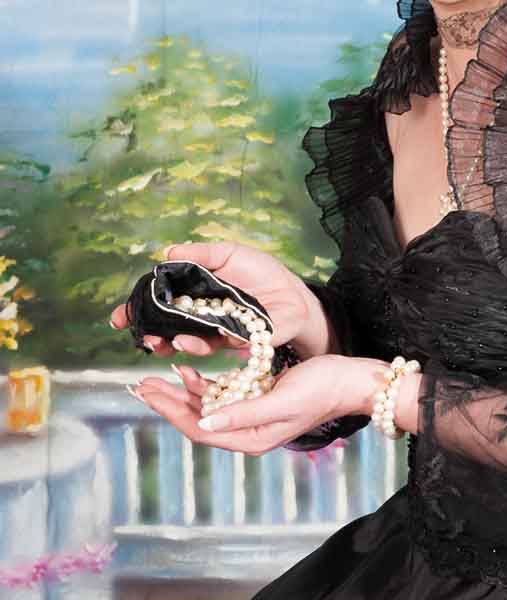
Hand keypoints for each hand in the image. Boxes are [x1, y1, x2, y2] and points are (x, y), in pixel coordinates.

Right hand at [109, 241, 333, 360]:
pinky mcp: (242, 343)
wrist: (296, 293)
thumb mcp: (230, 254)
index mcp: (196, 297)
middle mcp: (203, 319)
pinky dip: (206, 344)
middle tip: (142, 337)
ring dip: (178, 344)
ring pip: (192, 343)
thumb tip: (167, 253)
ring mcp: (221, 334)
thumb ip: (200, 255)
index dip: (137, 312)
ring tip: (169, 341)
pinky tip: (195, 340)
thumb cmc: (263, 273)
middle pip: (169, 330)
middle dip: (152, 336)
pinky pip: (221, 346)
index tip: (117, 319)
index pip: (160, 306)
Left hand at [130, 356, 396, 454]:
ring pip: (205, 407)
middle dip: (167, 402)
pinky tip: (189, 370)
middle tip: (140, 385)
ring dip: (180, 392)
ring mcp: (252, 416)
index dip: (170, 413)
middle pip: (196, 420)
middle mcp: (247, 432)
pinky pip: (222, 396)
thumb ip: (243, 413)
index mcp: (251, 438)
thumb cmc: (322, 389)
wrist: (351, 380)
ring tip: (154, 377)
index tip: (148, 395)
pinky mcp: (257, 399)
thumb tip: (204, 421)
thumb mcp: (281, 400)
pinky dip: (202, 384)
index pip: (199, 430)